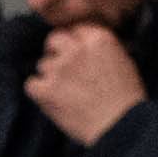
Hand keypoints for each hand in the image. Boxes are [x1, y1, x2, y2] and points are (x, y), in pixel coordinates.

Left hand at [24, 21, 147, 144]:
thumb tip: (87, 48)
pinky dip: (38, 92)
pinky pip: (31, 84)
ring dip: (50, 76)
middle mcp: (76, 49)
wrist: (120, 126)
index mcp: (98, 39)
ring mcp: (59, 69)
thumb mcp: (124, 62)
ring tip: (65, 92)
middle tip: (62, 68)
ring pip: (43, 64)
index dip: (74, 42)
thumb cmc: (126, 100)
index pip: (76, 30)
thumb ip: (103, 50)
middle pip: (54, 39)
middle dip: (56, 51)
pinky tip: (51, 100)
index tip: (75, 53)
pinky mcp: (46, 90)